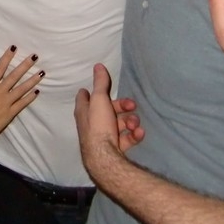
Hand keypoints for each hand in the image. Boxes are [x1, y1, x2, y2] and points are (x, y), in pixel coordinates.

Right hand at [0, 46, 41, 147]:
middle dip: (25, 65)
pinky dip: (30, 97)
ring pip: (22, 88)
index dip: (7, 57)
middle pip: (14, 75)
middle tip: (35, 56)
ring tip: (42, 73)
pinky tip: (37, 91)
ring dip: (32, 80)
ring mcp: (6, 102)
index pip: (0, 67)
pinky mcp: (10, 113)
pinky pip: (22, 103)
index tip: (14, 48)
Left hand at [75, 64, 144, 178]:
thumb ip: (100, 83)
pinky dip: (134, 135)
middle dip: (122, 106)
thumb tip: (98, 65)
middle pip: (108, 110)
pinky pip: (126, 138)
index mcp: (84, 110)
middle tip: (132, 105)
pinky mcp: (114, 149)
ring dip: (130, 121)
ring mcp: (103, 137)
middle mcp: (91, 123)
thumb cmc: (98, 126)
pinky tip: (139, 133)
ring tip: (135, 124)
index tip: (105, 88)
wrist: (105, 158)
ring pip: (119, 124)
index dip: (94, 91)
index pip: (85, 97)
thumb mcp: (99, 100)